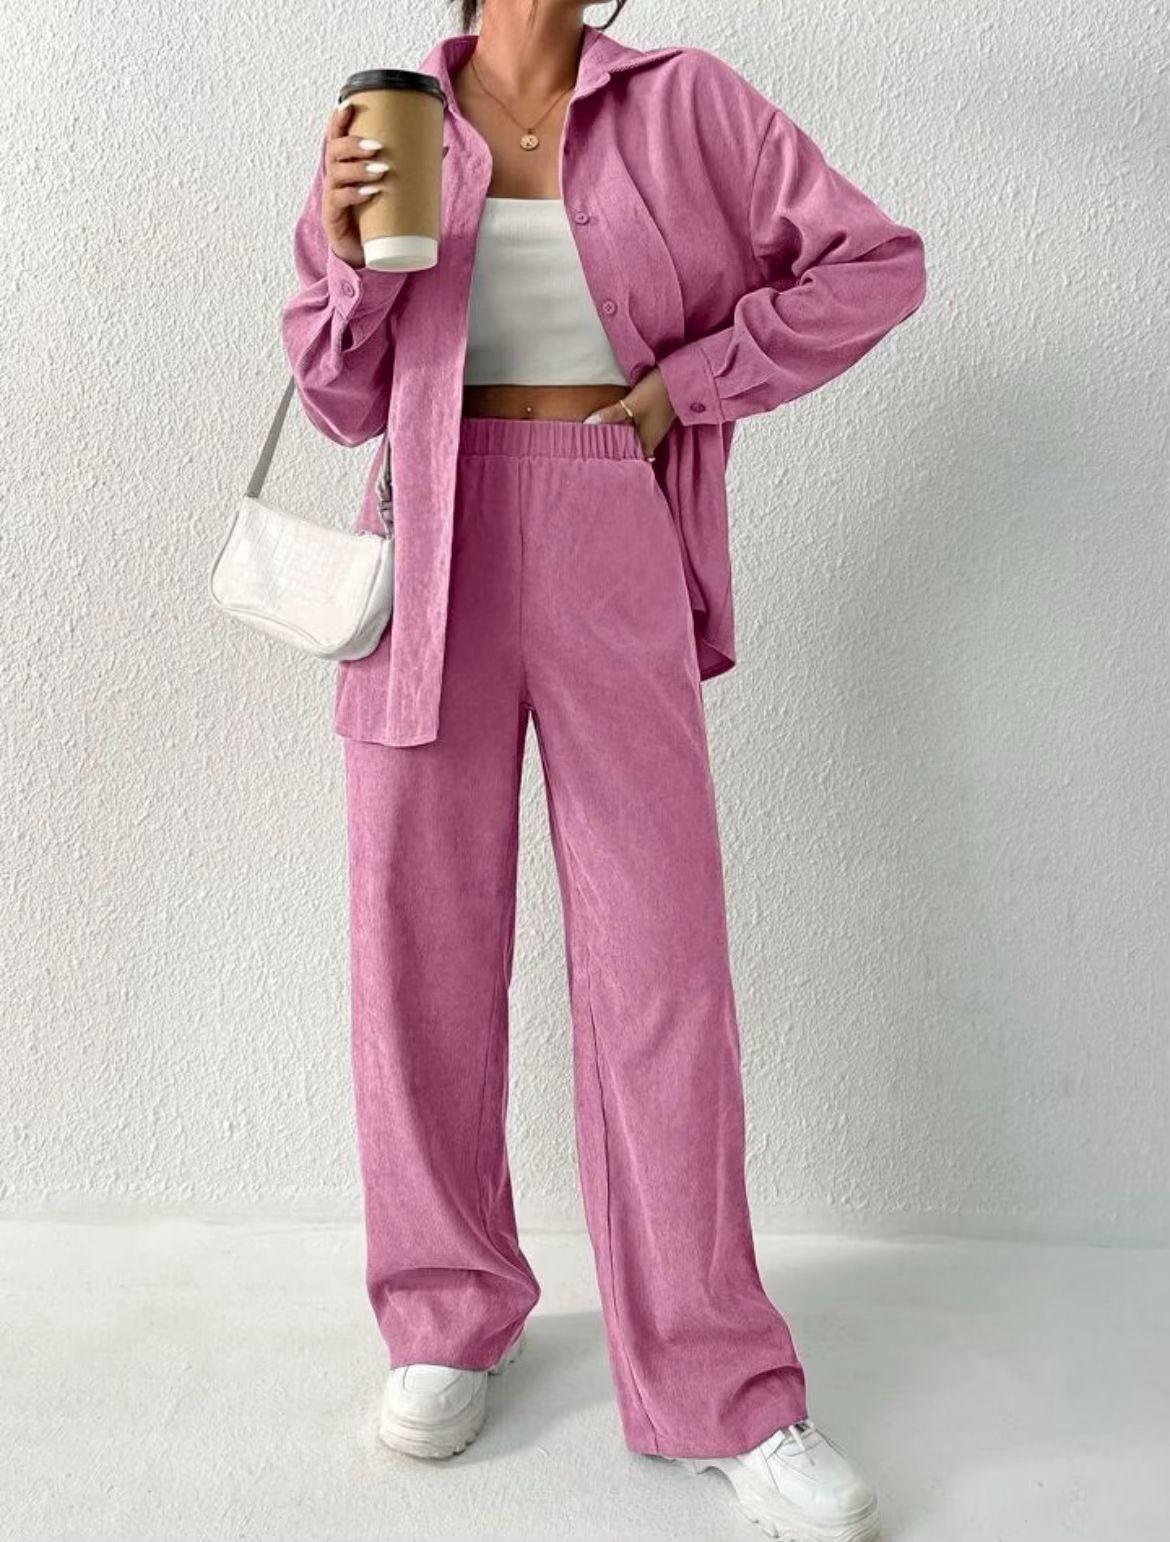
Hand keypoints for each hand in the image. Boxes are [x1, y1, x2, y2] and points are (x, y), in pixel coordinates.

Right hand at [321, 101, 448, 267]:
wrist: (362, 250)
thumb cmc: (375, 213)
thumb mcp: (391, 186)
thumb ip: (412, 165)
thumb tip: (443, 145)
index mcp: (346, 162)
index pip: (336, 135)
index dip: (339, 119)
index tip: (349, 104)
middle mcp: (335, 175)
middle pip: (335, 150)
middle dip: (354, 145)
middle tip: (377, 147)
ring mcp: (332, 195)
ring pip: (337, 173)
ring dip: (358, 169)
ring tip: (381, 170)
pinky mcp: (333, 216)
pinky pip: (339, 200)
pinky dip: (355, 194)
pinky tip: (369, 193)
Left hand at [583, 367, 676, 458]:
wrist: (679, 378)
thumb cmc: (656, 394)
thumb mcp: (631, 404)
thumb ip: (611, 414)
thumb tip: (589, 423)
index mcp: (648, 440)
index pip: (637, 461)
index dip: (627, 464)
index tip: (613, 468)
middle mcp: (654, 437)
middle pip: (637, 450)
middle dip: (624, 452)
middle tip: (606, 455)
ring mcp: (658, 427)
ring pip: (640, 438)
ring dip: (628, 440)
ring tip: (610, 441)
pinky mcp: (658, 417)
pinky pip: (643, 428)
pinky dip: (634, 430)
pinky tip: (625, 425)